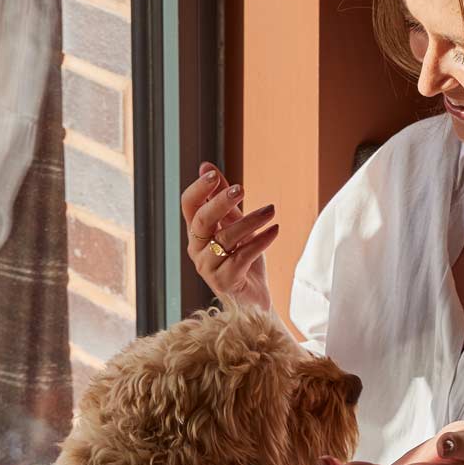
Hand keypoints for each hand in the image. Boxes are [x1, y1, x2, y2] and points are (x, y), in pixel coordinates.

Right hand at [181, 160, 277, 309]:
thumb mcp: (235, 224)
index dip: (199, 189)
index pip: (189, 205)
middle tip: (242, 189)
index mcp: (197, 233)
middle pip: (202, 220)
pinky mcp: (224, 282)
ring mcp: (208, 268)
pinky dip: (260, 241)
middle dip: (221, 201)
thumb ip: (223, 199)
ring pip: (225, 239)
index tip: (214, 176)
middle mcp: (197, 250)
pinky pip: (242, 257)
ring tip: (271, 210)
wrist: (254, 299)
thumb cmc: (243, 260)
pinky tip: (274, 230)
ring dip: (251, 221)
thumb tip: (206, 166)